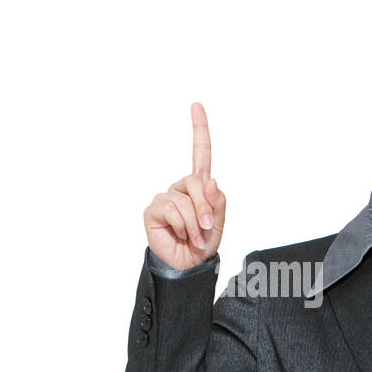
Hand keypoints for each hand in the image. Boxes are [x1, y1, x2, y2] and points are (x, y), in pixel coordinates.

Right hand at [143, 101, 225, 270]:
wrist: (186, 266)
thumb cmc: (202, 244)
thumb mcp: (218, 225)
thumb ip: (217, 204)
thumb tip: (212, 181)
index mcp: (199, 186)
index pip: (200, 154)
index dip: (199, 129)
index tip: (196, 105)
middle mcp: (181, 187)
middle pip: (197, 181)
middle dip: (207, 208)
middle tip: (208, 230)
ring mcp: (166, 197)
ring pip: (186, 200)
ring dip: (196, 223)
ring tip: (195, 238)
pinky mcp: (154, 209)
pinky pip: (173, 210)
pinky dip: (183, 226)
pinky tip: (181, 235)